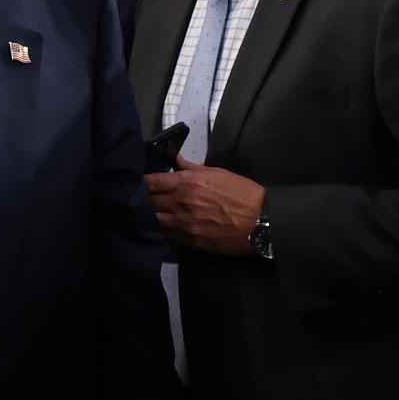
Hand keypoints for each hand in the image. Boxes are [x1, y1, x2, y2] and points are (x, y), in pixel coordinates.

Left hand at [144, 166, 263, 255]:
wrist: (262, 222)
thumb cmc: (242, 194)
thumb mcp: (217, 173)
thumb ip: (191, 167)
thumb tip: (174, 158)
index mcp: (187, 183)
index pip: (151, 182)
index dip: (140, 182)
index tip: (136, 182)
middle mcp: (181, 203)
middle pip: (148, 202)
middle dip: (142, 200)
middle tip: (138, 199)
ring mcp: (185, 224)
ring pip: (154, 221)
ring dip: (150, 217)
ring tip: (148, 214)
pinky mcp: (191, 241)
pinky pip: (167, 236)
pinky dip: (162, 231)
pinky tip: (161, 228)